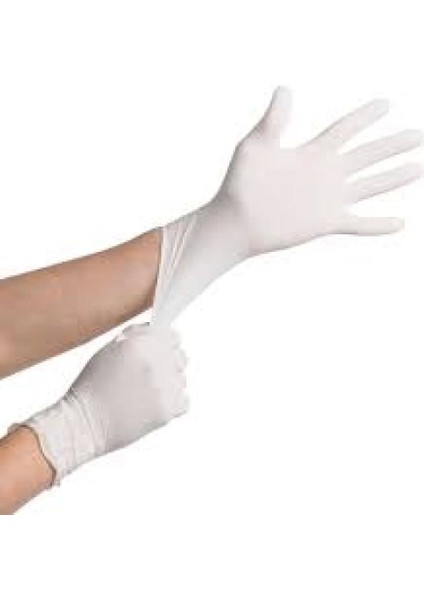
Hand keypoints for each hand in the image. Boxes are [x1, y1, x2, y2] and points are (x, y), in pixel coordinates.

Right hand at [22, 324, 187, 482]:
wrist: (83, 423)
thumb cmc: (92, 386)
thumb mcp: (109, 348)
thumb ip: (138, 335)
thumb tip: (159, 330)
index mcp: (140, 344)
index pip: (174, 337)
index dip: (166, 344)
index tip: (159, 352)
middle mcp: (155, 363)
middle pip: (181, 358)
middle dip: (168, 364)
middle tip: (148, 376)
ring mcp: (163, 388)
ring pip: (182, 380)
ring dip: (170, 385)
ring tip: (144, 393)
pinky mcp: (166, 411)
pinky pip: (184, 401)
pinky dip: (173, 404)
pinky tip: (151, 404)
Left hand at [152, 88, 422, 324]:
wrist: (235, 221)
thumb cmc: (240, 182)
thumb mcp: (255, 145)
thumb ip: (274, 120)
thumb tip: (285, 89)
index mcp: (312, 153)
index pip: (345, 129)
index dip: (366, 116)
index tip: (386, 104)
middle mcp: (325, 174)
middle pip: (367, 155)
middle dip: (392, 145)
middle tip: (417, 136)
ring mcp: (328, 199)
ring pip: (370, 185)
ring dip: (394, 177)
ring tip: (418, 167)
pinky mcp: (325, 222)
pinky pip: (358, 223)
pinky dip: (378, 225)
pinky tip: (399, 224)